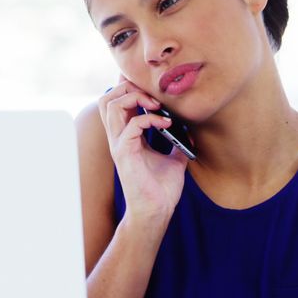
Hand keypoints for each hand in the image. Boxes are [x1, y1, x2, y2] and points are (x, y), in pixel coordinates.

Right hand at [98, 78, 188, 222]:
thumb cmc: (162, 189)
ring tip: (157, 106)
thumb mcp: (174, 159)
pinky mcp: (124, 153)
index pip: (117, 101)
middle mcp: (118, 137)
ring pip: (111, 104)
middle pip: (108, 96)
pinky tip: (166, 125)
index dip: (129, 87)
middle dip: (129, 87)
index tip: (151, 86)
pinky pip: (131, 124)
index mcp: (127, 136)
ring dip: (135, 98)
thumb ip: (176, 142)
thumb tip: (189, 132)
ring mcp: (119, 144)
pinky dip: (150, 118)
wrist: (157, 211)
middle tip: (153, 95)